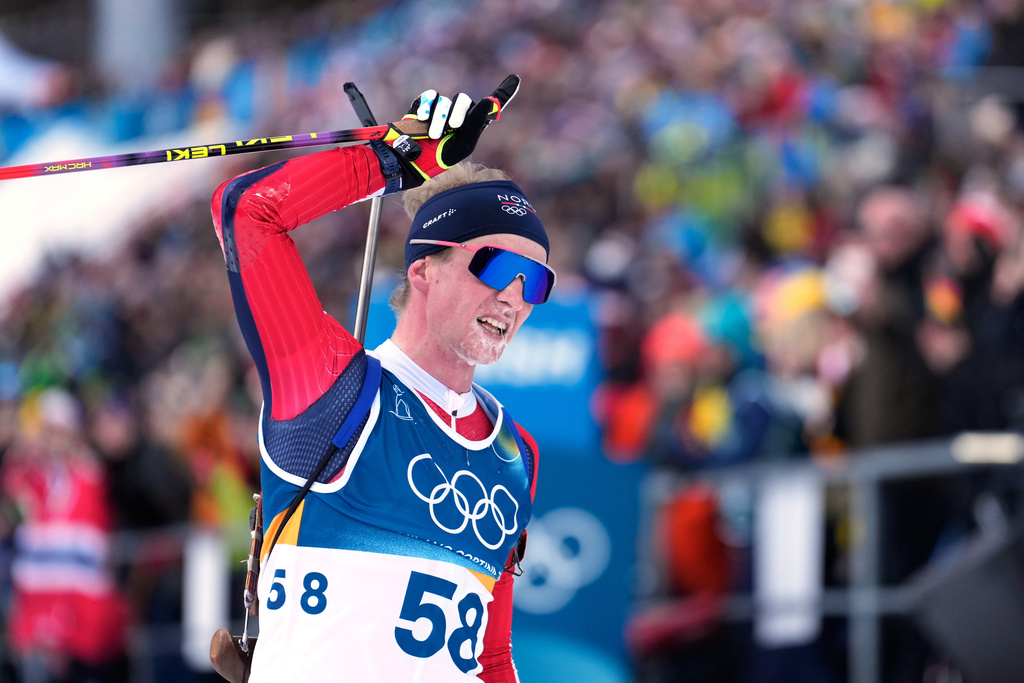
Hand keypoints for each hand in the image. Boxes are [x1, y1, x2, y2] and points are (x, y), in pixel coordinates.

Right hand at [383, 74, 519, 186]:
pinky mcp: (424, 105)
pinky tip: (424, 119)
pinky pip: (430, 96)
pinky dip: (427, 107)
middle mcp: (459, 113)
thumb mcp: (465, 143)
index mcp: (473, 123)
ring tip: (435, 134)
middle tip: (453, 128)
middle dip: (458, 113)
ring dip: (440, 117)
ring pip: (445, 100)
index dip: (504, 91)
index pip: (492, 103)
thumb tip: (490, 100)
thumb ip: (477, 121)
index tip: (515, 78)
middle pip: (464, 100)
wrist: (415, 159)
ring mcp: (441, 108)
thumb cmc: (442, 156)